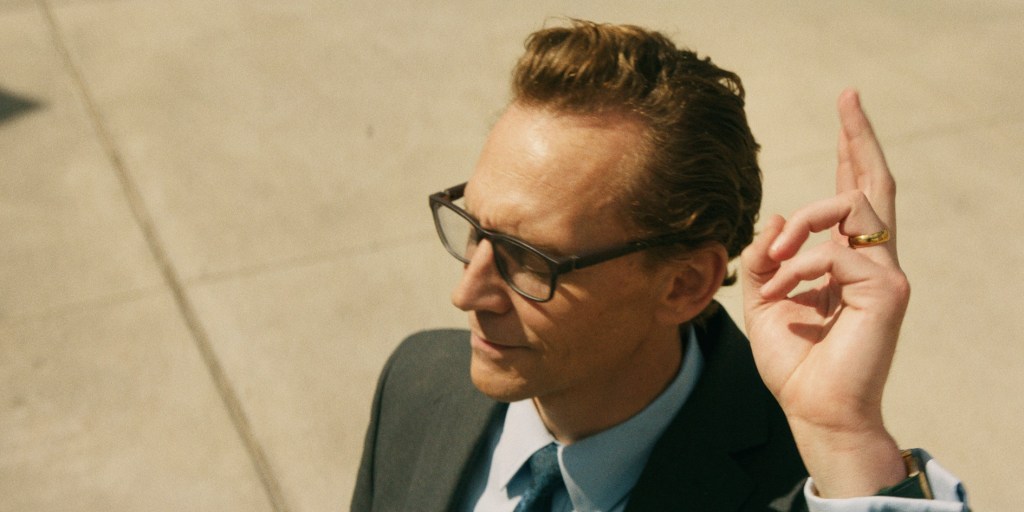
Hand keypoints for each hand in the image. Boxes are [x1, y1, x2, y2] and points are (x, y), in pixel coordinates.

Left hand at [741, 90, 909, 497]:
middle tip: (848, 96)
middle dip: (859, 137)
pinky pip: (835, 253)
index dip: (851, 151)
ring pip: (849, 207)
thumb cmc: (795, 362)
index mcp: (846, 261)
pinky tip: (785, 296)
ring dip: (801, 226)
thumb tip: (777, 213)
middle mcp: (873, 261)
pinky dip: (800, 269)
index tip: (846, 108)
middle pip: (874, 183)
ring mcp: (886, 273)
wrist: (814, 410)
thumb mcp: (763, 300)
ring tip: (774, 261)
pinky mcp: (888, 290)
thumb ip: (765, 258)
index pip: (853, 196)